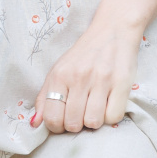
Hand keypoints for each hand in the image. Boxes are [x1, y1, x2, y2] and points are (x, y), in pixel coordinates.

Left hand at [32, 14, 141, 133]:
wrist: (113, 30)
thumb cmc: (84, 55)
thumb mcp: (58, 70)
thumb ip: (44, 97)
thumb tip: (34, 124)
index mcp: (60, 75)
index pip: (52, 117)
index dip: (57, 127)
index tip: (63, 121)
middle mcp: (79, 76)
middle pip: (73, 123)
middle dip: (75, 125)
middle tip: (80, 115)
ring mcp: (101, 80)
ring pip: (93, 122)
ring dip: (93, 122)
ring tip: (94, 109)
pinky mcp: (122, 83)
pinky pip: (113, 117)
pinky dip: (110, 117)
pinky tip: (108, 105)